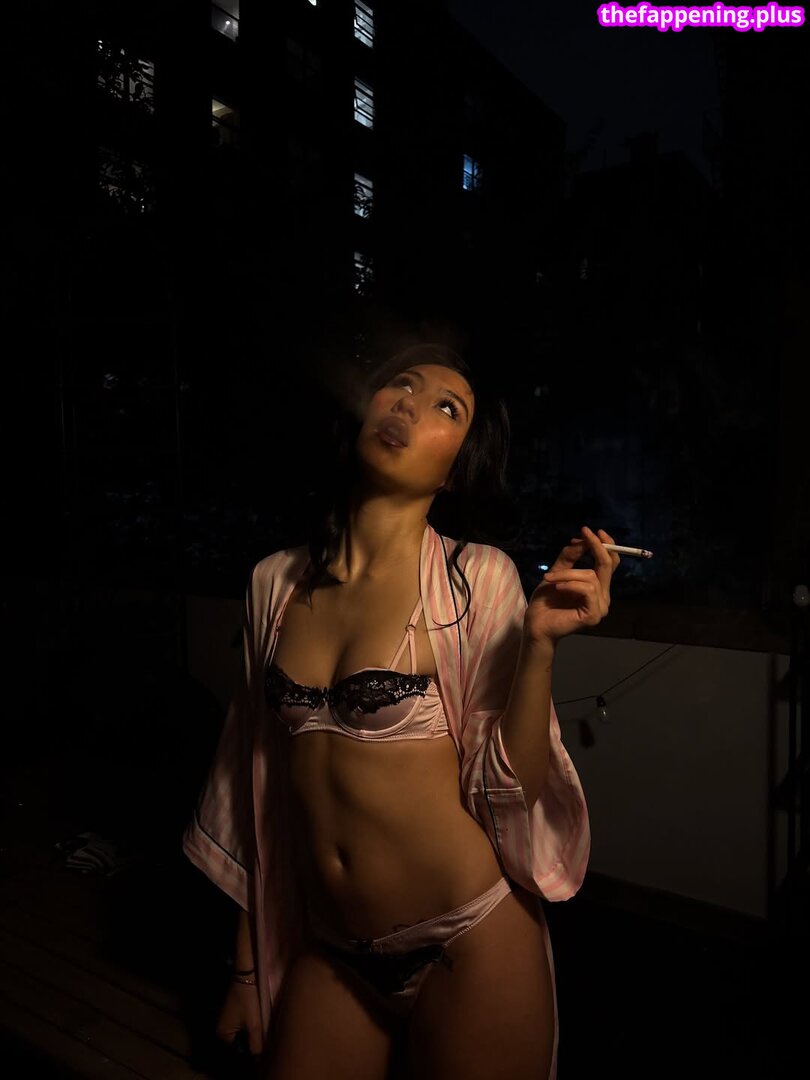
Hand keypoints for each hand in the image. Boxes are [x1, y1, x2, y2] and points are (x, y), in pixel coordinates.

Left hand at [524, 526, 620, 645]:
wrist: (536, 623)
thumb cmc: (546, 601)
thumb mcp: (557, 572)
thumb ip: (570, 556)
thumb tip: (582, 540)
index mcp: (598, 586)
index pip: (610, 563)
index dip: (605, 545)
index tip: (590, 530)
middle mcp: (603, 596)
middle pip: (607, 566)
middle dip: (596, 547)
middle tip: (585, 533)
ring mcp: (600, 607)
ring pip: (591, 577)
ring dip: (567, 574)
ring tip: (549, 579)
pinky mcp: (593, 615)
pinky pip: (587, 590)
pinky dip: (571, 585)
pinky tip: (558, 588)